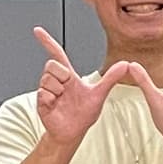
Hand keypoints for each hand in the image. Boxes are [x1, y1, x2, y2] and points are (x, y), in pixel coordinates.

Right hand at [31, 27, 117, 143]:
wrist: (73, 132)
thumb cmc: (83, 114)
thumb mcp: (99, 94)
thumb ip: (111, 79)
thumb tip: (126, 64)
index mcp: (69, 76)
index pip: (57, 54)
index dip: (47, 42)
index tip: (37, 31)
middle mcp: (56, 81)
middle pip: (52, 64)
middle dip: (62, 74)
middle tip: (68, 87)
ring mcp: (47, 91)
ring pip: (47, 78)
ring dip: (58, 89)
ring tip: (63, 99)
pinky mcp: (40, 101)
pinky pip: (44, 93)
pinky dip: (52, 99)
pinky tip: (57, 105)